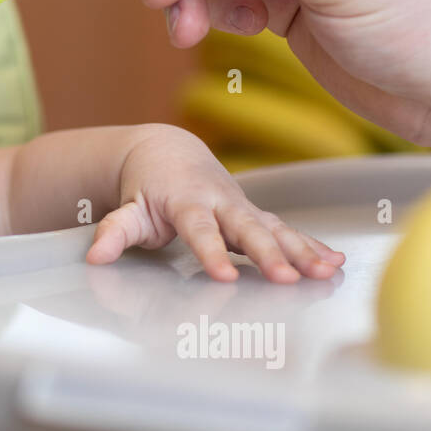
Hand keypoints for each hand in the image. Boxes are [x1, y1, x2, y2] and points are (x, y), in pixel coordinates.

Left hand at [85, 126, 344, 282]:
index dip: (212, 252)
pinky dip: (311, 245)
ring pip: (276, 229)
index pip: (200, 230)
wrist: (167, 152)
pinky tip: (335, 262)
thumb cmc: (145, 188)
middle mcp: (221, 202)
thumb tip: (95, 257)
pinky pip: (287, 231)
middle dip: (270, 254)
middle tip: (290, 279)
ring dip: (302, 251)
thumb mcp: (126, 208)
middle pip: (248, 229)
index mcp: (187, 201)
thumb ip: (114, 231)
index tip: (224, 276)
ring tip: (326, 272)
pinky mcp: (256, 214)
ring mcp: (242, 208)